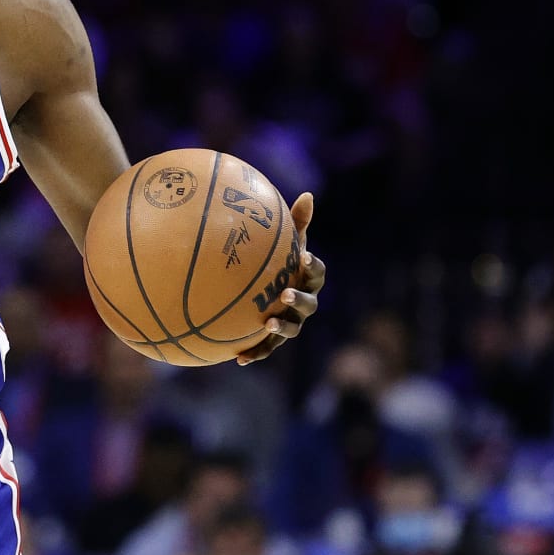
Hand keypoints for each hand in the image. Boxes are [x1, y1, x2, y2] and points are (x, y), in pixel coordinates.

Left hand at [236, 192, 324, 364]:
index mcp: (306, 279)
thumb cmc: (275, 262)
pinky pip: (265, 348)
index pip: (316, 273)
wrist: (263, 290)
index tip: (302, 256)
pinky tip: (237, 359)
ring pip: (291, 330)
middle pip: (309, 305)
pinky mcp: (272, 339)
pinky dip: (255, 353)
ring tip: (267, 325)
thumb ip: (294, 223)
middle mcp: (304, 304)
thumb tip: (308, 195)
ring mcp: (290, 323)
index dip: (312, 265)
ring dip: (281, 330)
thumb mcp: (283, 242)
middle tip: (284, 295)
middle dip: (298, 302)